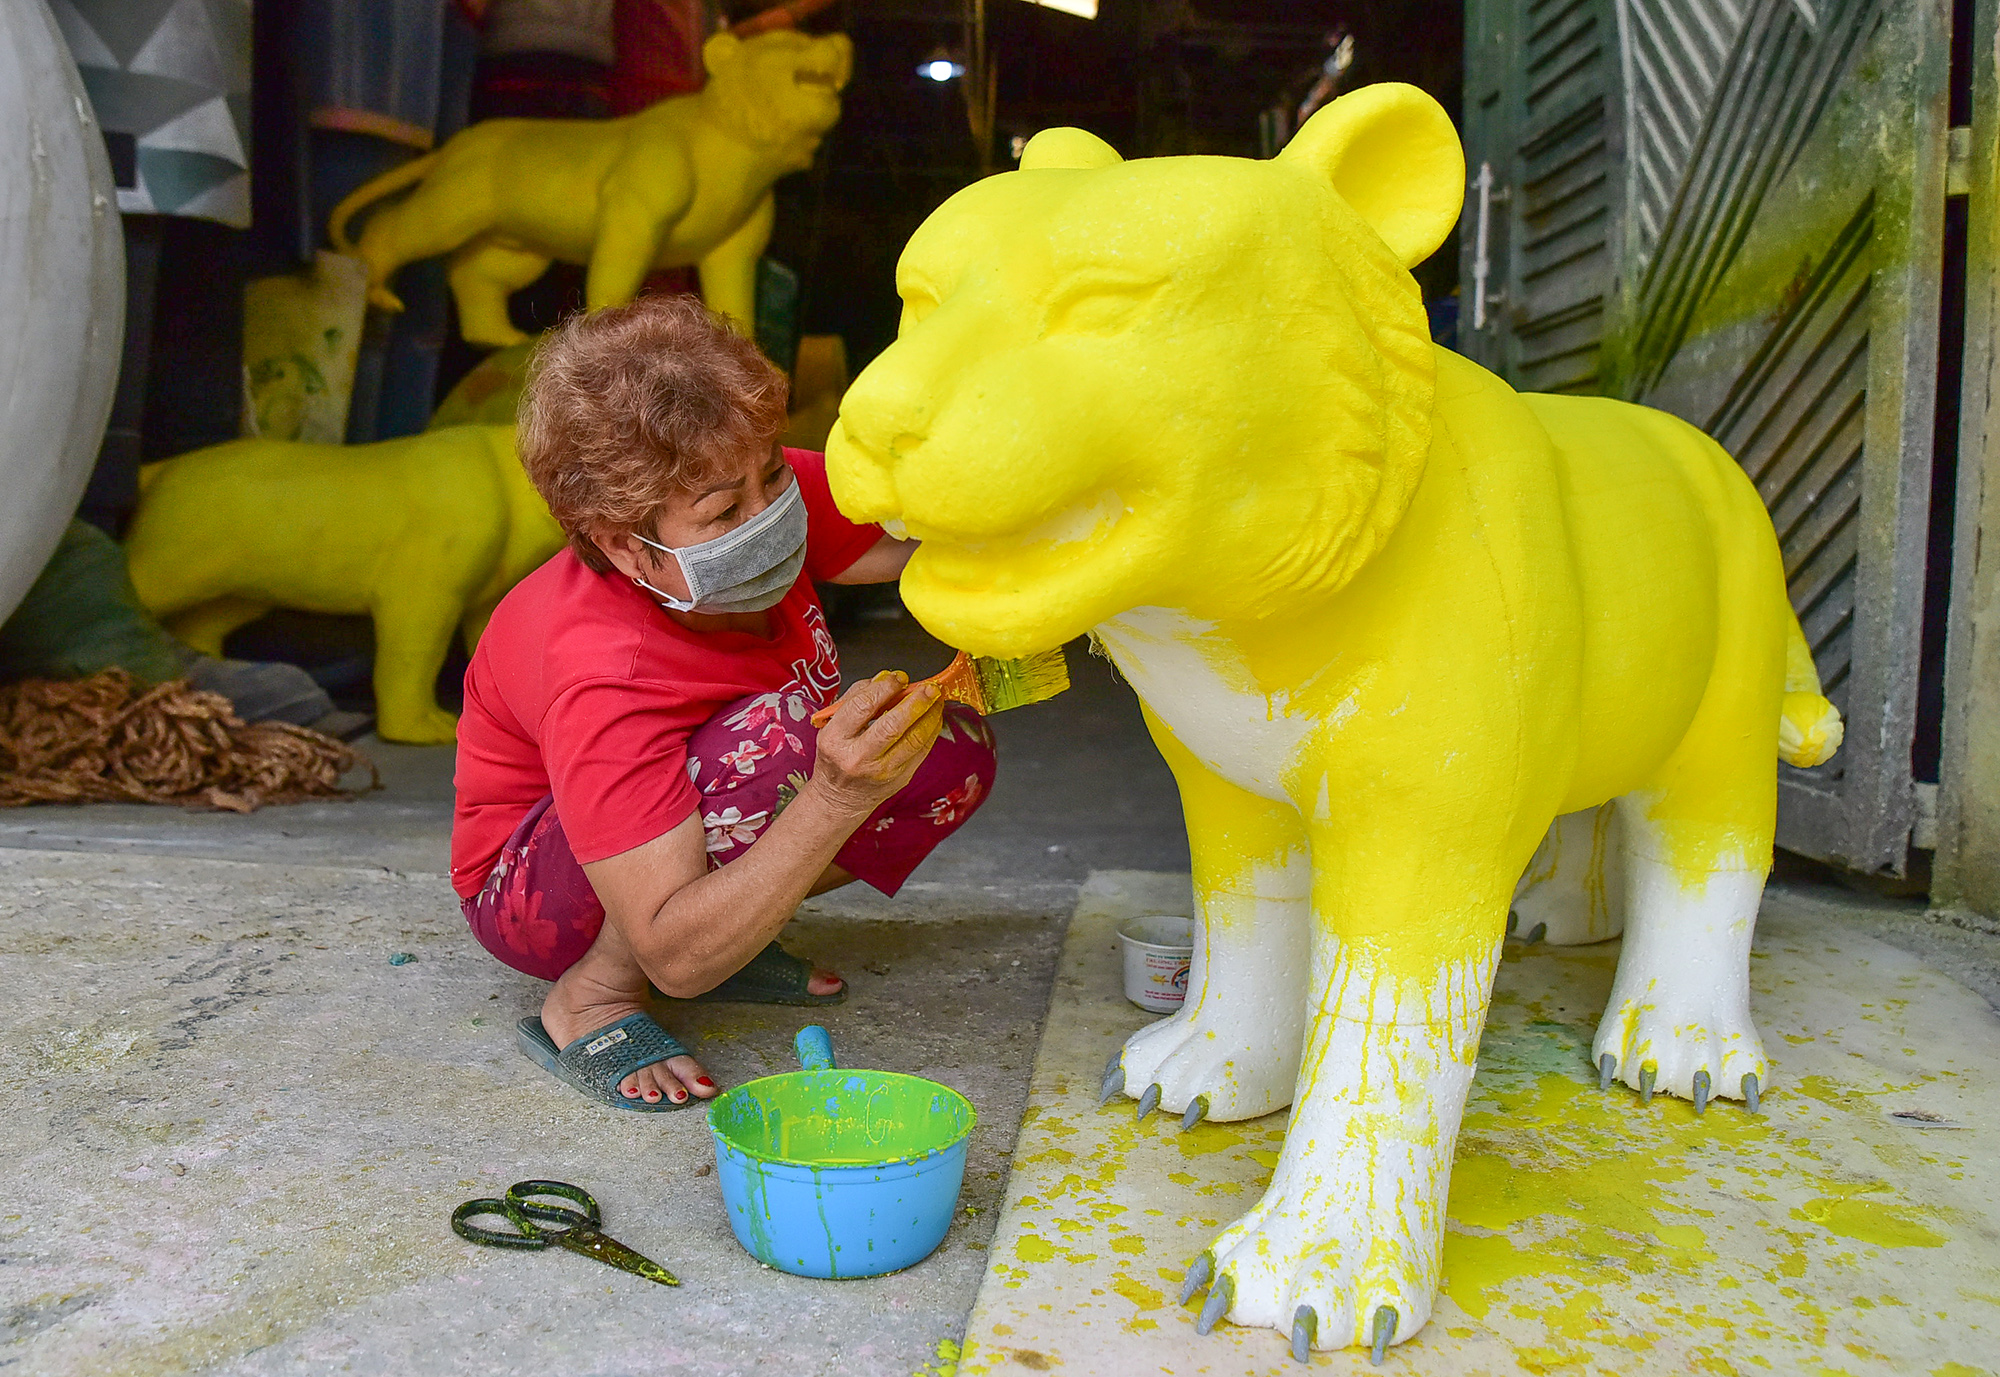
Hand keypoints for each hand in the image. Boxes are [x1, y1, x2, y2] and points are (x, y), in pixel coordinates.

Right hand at [810, 671, 945, 817]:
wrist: (839, 798)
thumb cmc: (837, 756)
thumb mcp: (833, 725)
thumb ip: (857, 698)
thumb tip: (887, 678)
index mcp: (835, 739)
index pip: (863, 706)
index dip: (885, 688)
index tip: (899, 678)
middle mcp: (857, 757)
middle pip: (892, 725)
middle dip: (916, 702)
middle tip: (929, 688)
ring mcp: (881, 771)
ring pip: (913, 739)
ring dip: (930, 715)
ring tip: (936, 699)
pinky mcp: (900, 778)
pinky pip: (922, 750)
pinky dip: (931, 730)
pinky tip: (933, 716)